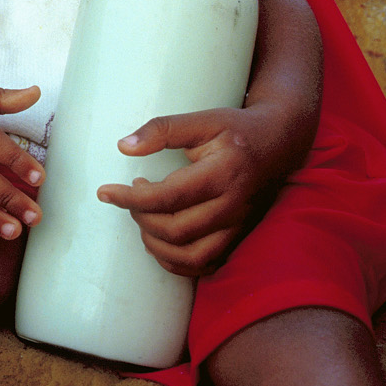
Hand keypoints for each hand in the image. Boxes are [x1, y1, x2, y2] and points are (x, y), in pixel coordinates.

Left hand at [95, 105, 287, 276]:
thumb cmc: (237, 130)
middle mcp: (233, 205)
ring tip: (143, 219)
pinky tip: (160, 243)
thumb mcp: (203, 119)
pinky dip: (177, 262)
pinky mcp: (240, 237)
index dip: (130, 199)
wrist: (279, 144)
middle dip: (141, 218)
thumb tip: (123, 146)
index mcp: (223, 173)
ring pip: (191, 255)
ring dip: (156, 245)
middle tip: (131, 197)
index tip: (106, 192)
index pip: (168, 196)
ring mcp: (239, 226)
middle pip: (176, 230)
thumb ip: (163, 129)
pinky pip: (206, 265)